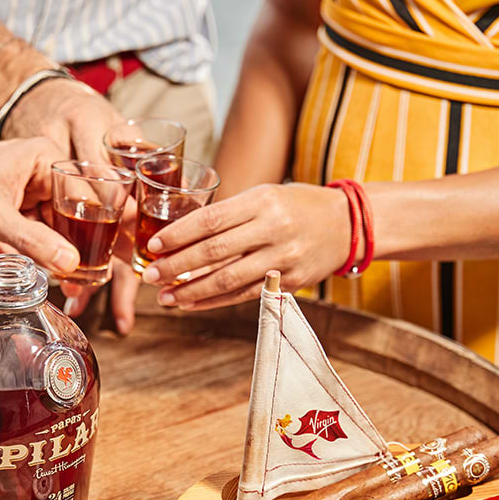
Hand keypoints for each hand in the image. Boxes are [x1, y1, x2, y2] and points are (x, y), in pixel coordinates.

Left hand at [5, 79, 140, 328]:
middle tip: (106, 276)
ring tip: (82, 289)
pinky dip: (44, 265)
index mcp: (45, 160)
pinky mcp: (15, 223)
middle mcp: (42, 179)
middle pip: (80, 217)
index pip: (90, 191)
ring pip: (60, 235)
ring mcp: (29, 202)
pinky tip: (57, 284)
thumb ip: (33, 241)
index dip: (110, 221)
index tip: (125, 249)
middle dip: (91, 248)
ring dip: (68, 262)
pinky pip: (39, 246)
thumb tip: (72, 266)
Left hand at [139, 184, 353, 310]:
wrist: (348, 225)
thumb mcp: (266, 196)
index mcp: (262, 201)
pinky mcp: (290, 282)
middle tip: (150, 276)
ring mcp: (283, 259)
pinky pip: (244, 295)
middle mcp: (273, 230)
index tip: (154, 246)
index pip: (211, 220)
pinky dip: (213, 301)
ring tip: (165, 297)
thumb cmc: (297, 206)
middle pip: (214, 252)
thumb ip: (230, 214)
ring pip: (227, 279)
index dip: (179, 235)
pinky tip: (190, 304)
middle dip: (177, 266)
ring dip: (191, 291)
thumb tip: (181, 234)